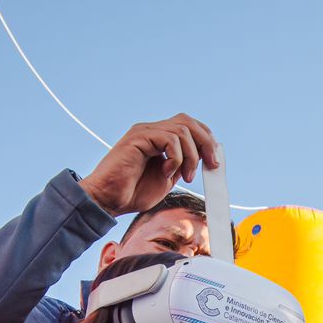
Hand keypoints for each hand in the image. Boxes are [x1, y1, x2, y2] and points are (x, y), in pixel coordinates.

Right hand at [78, 114, 218, 215]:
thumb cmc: (131, 193)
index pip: (189, 127)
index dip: (206, 140)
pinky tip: (167, 172)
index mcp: (158, 138)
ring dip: (191, 156)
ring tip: (186, 177)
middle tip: (211, 165)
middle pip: (189, 122)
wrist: (107, 200)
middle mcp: (151, 130)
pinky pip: (169, 139)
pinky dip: (176, 157)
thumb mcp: (167, 179)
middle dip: (206, 143)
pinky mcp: (138, 137)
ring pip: (182, 130)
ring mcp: (144, 132)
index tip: (214, 162)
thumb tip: (204, 159)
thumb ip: (182, 166)